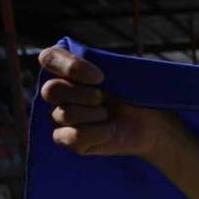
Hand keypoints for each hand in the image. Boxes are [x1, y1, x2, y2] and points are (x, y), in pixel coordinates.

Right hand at [39, 46, 174, 157]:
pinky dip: (97, 133)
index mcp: (66, 69)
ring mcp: (59, 116)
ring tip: (108, 114)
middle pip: (51, 90)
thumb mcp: (122, 74)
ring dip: (96, 114)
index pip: (48, 59)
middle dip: (84, 94)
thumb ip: (101, 64)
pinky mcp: (67, 139)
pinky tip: (110, 129)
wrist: (150, 123)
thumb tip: (89, 68)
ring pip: (65, 114)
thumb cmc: (134, 95)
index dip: (71, 67)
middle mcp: (57, 92)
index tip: (100, 77)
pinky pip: (72, 137)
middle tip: (104, 98)